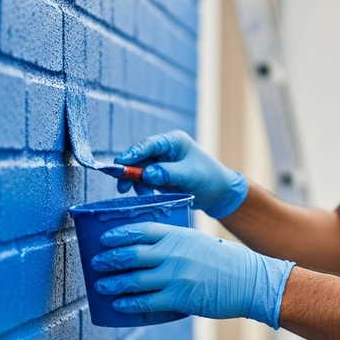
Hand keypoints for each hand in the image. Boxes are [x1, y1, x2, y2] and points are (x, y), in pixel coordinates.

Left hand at [90, 223, 294, 328]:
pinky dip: (128, 304)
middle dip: (108, 259)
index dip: (118, 233)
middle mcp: (173, 253)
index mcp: (178, 235)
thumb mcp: (200, 241)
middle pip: (130, 254)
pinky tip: (118, 305)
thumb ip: (176, 243)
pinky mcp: (179, 299)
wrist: (250, 281)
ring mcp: (174, 276)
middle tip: (96, 263)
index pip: (140, 229)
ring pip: (132, 280)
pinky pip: (145, 302)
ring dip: (112, 283)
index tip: (104, 238)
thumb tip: (152, 250)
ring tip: (100, 286)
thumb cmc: (226, 261)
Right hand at [115, 130, 247, 218]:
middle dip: (130, 172)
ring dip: (137, 184)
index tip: (121, 163)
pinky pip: (144, 182)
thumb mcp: (190, 175)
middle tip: (122, 186)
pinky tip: (147, 197)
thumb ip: (167, 173)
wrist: (219, 194)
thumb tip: (147, 174)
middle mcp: (165, 150)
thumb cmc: (209, 178)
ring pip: (139, 172)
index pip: (149, 145)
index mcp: (174, 142)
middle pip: (139, 158)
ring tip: (145, 196)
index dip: (133, 153)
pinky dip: (143, 190)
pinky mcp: (159, 177)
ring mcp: (161, 164)